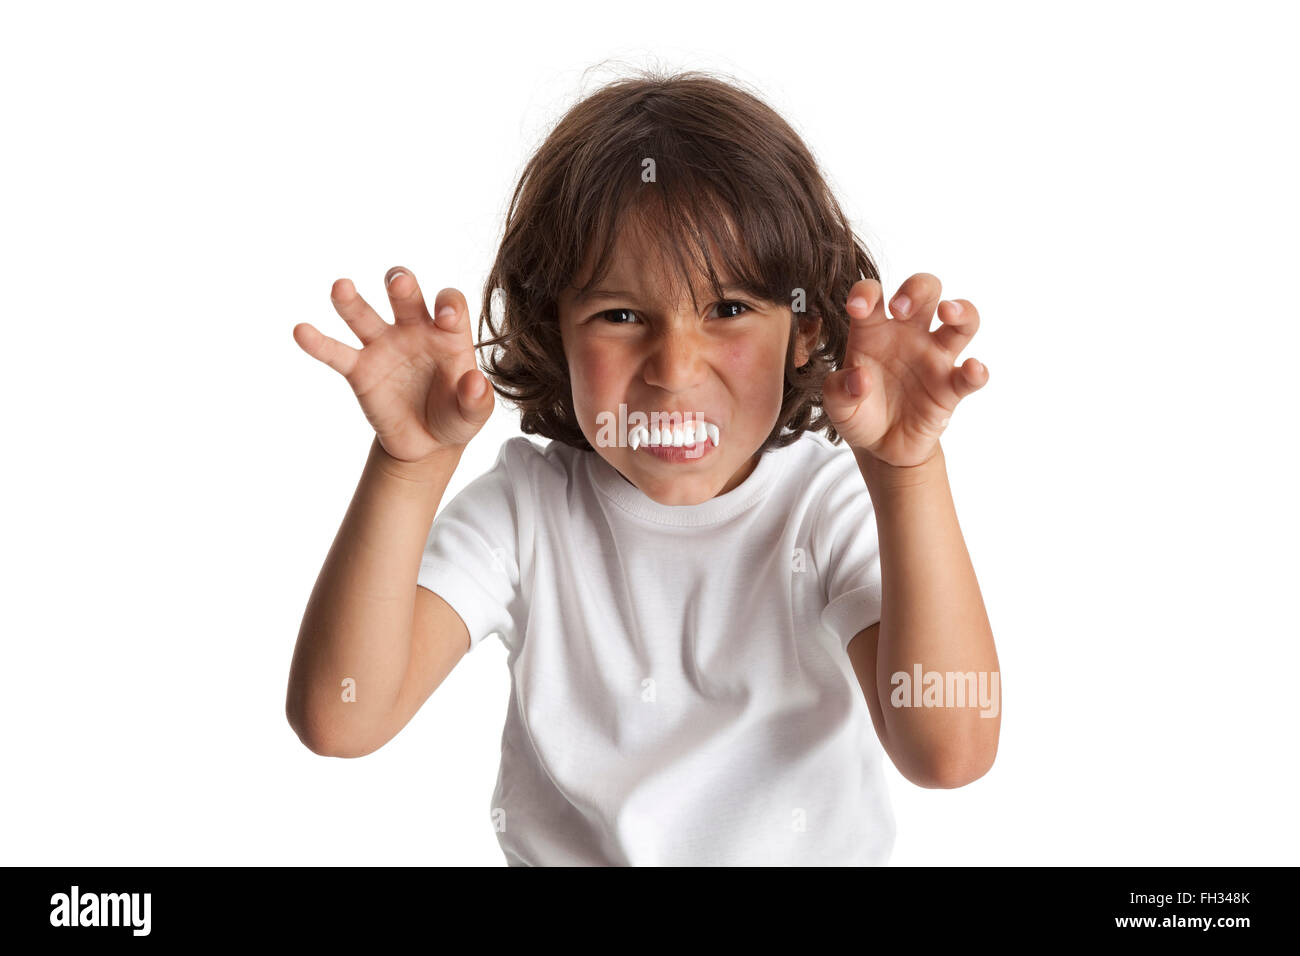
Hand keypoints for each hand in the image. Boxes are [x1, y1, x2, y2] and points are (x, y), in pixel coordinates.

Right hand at [292, 266, 493, 462]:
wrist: (427, 442)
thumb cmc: (455, 417)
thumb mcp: (472, 414)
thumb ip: (476, 400)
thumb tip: (475, 383)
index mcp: (447, 335)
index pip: (450, 307)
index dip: (449, 305)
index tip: (445, 315)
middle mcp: (413, 330)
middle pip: (406, 298)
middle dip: (402, 285)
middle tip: (398, 282)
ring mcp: (383, 346)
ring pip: (364, 315)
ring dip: (351, 300)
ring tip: (341, 287)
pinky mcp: (359, 369)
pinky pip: (336, 352)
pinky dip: (318, 343)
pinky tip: (302, 331)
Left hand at [821, 273, 987, 466]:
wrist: (881, 447)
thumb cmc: (859, 414)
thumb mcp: (836, 406)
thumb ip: (837, 391)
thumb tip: (860, 379)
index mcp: (874, 331)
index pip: (873, 295)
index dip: (866, 292)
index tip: (857, 308)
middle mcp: (908, 336)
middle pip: (926, 290)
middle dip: (916, 289)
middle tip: (900, 309)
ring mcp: (934, 359)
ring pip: (962, 320)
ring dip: (960, 309)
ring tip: (946, 312)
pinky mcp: (951, 388)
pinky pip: (971, 375)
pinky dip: (977, 370)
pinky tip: (971, 369)